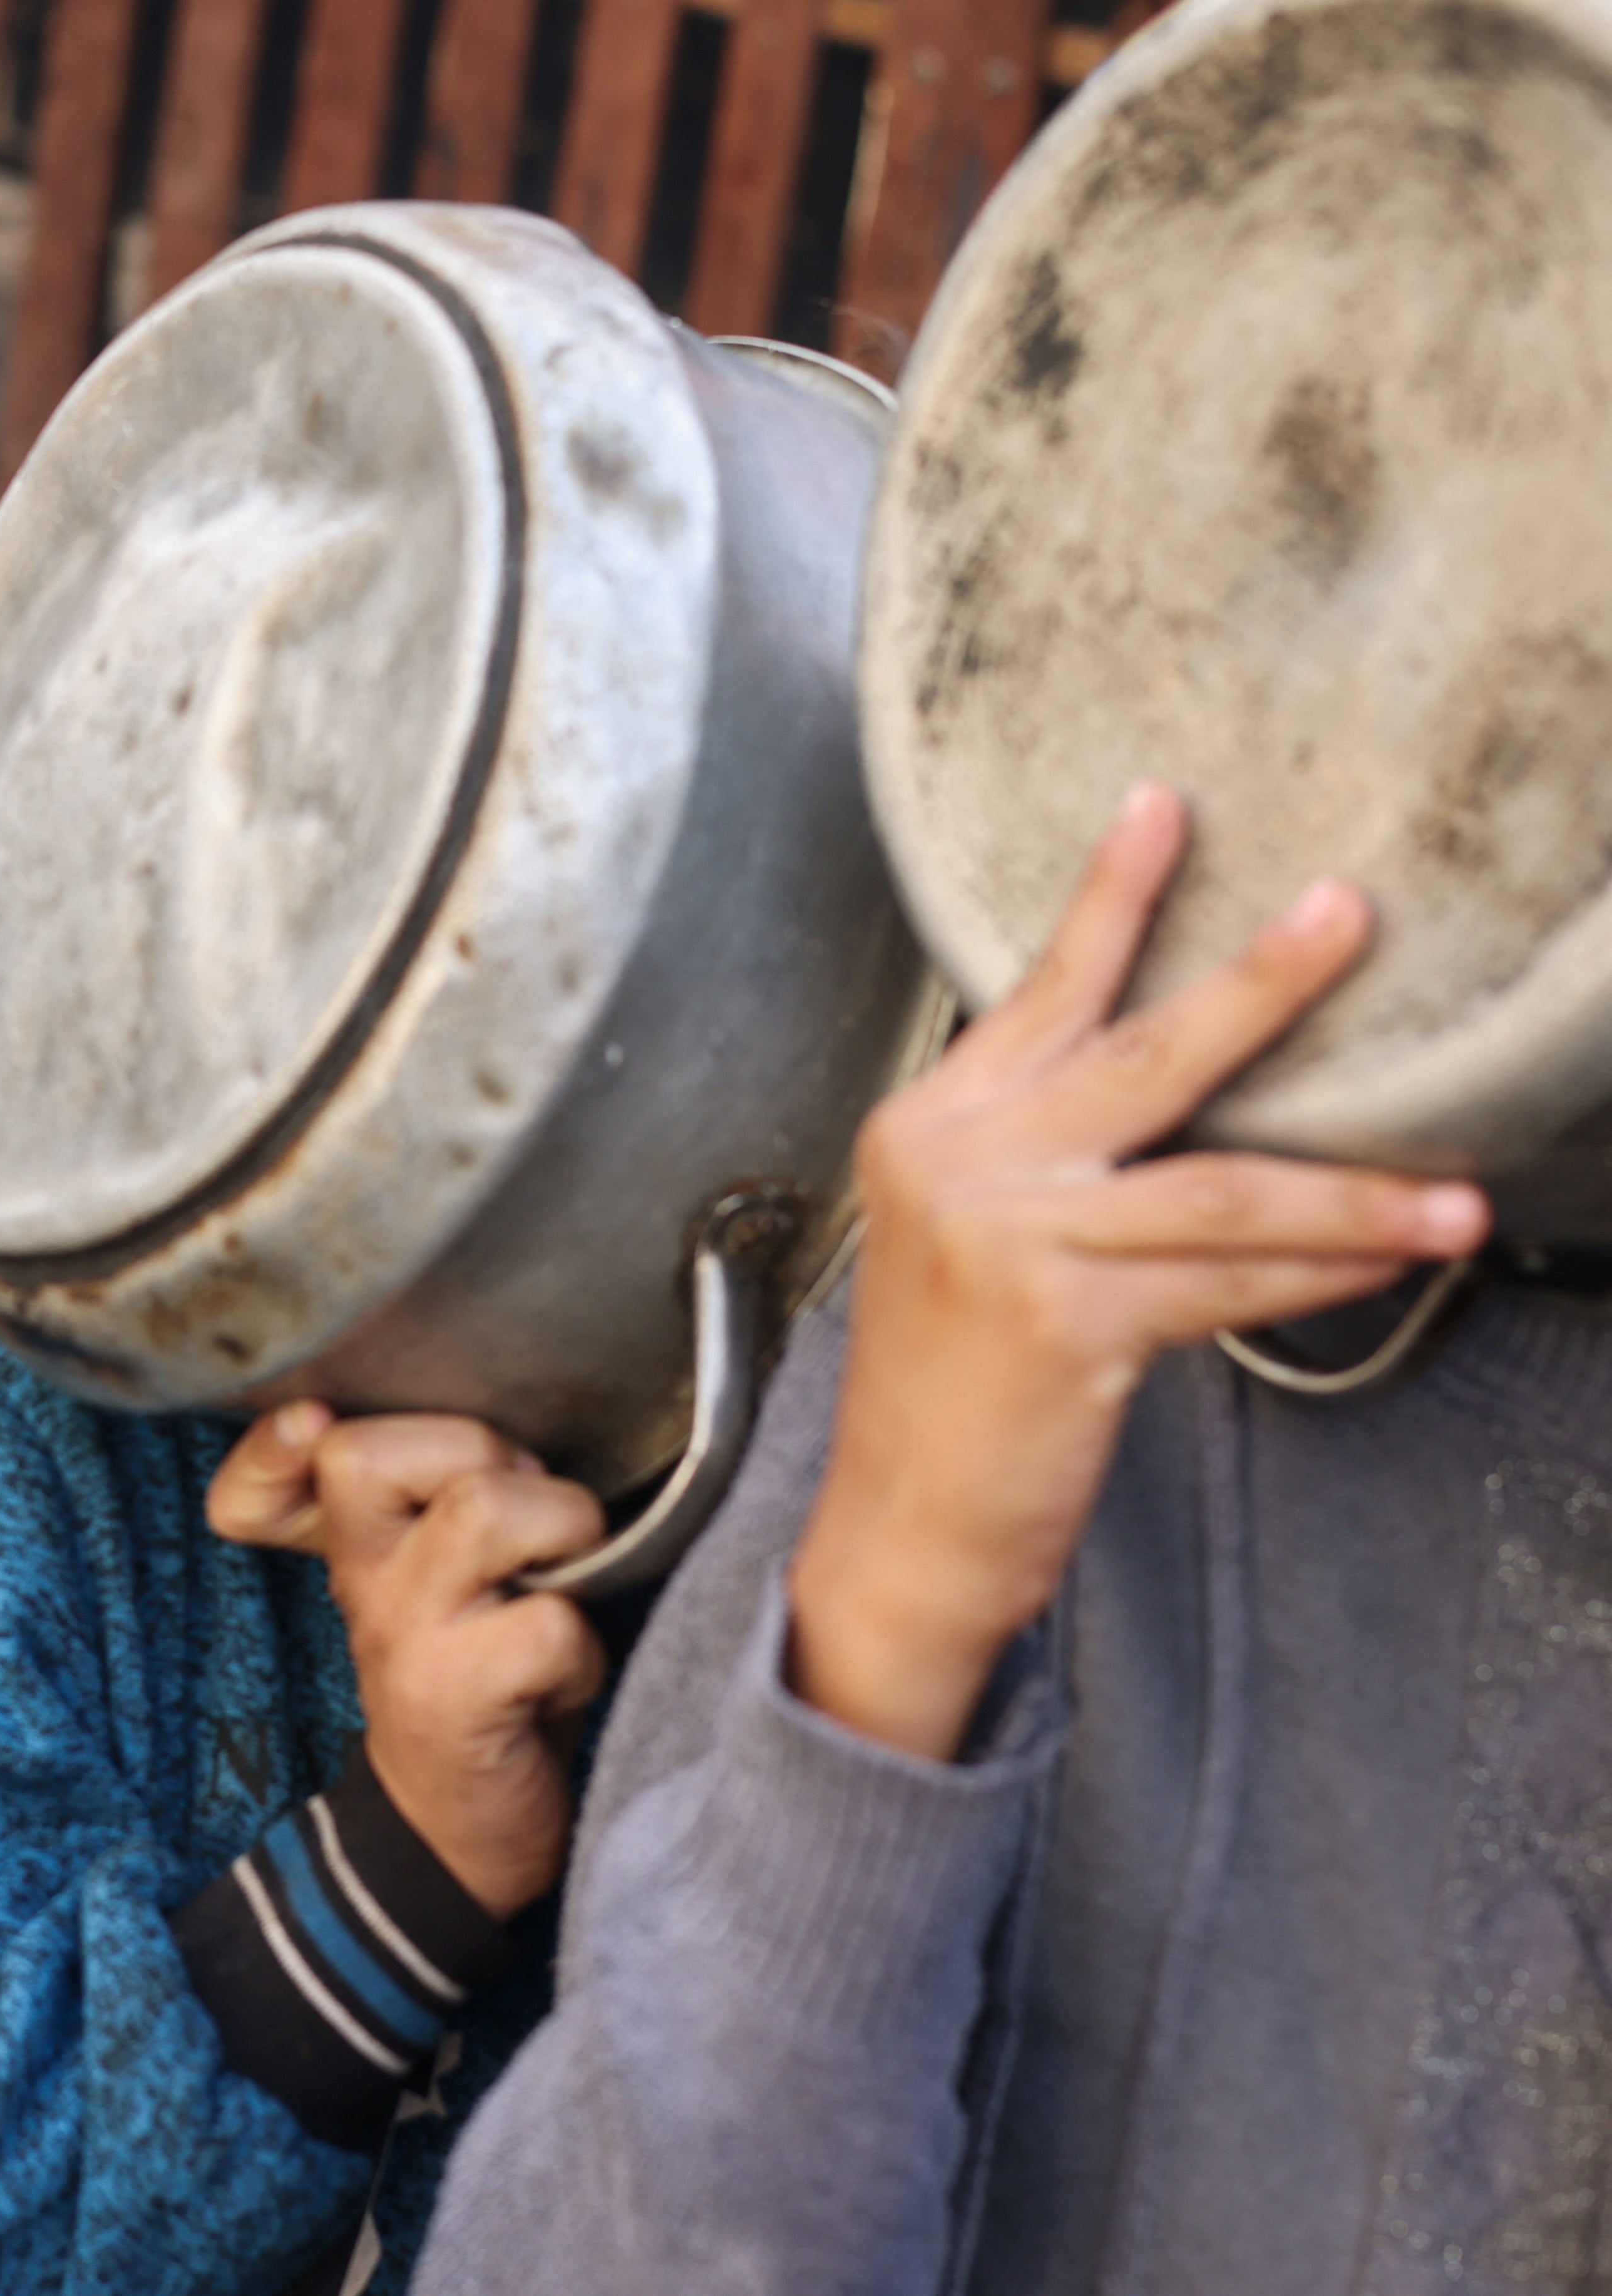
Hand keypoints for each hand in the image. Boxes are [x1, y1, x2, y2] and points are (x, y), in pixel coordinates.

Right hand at [210, 1406, 607, 1916]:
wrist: (459, 1842)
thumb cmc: (484, 1687)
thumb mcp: (445, 1585)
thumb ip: (447, 1505)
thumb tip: (523, 1448)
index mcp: (356, 1547)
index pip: (269, 1469)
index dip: (274, 1441)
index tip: (309, 1427)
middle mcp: (362, 1582)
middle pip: (372, 1452)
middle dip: (485, 1454)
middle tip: (524, 1519)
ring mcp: (402, 1636)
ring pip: (479, 1507)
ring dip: (560, 1529)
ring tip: (559, 1581)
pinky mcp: (455, 1694)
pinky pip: (549, 1621)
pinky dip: (583, 1649)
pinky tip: (563, 1680)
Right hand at [786, 784, 1488, 1760]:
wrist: (898, 1527)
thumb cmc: (950, 1388)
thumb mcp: (968, 1243)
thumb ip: (1047, 1158)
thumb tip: (1190, 1095)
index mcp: (930, 1128)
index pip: (1039, 995)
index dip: (1107, 899)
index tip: (1161, 806)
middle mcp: (959, 1163)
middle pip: (1138, 1053)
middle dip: (1259, 982)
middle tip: (1347, 911)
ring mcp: (1007, 1238)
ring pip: (1220, 1187)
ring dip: (1353, 1185)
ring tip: (1451, 1185)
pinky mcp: (1065, 1320)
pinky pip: (1231, 1282)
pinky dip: (1325, 1272)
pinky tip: (1395, 1259)